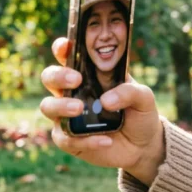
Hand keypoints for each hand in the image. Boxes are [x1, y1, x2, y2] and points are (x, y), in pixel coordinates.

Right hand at [39, 37, 164, 185]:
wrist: (143, 145)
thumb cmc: (140, 113)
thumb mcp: (144, 98)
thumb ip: (130, 91)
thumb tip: (106, 100)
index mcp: (90, 75)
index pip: (69, 56)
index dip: (63, 48)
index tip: (66, 46)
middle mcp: (73, 92)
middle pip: (50, 77)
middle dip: (58, 75)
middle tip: (76, 79)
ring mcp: (68, 116)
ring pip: (47, 106)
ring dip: (61, 106)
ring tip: (80, 108)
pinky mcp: (70, 139)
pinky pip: (65, 138)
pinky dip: (85, 140)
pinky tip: (105, 140)